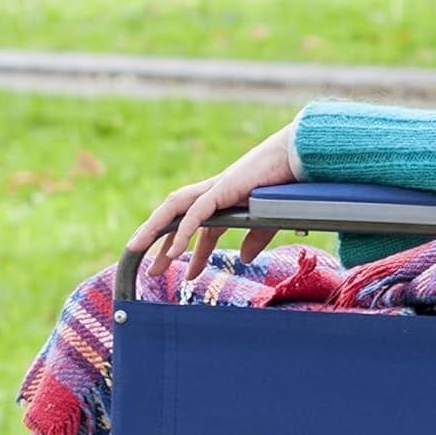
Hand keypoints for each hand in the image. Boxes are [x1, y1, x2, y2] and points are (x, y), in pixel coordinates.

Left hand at [127, 125, 296, 279]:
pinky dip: (183, 232)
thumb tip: (243, 258)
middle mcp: (213, 193)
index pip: (198, 227)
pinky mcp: (222, 188)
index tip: (187, 276)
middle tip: (150, 269)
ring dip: (153, 229)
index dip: (191, 252)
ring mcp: (215, 188)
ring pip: (174, 208)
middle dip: (157, 239)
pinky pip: (196, 213)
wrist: (299, 158)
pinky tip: (176, 252)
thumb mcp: (269, 221)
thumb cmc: (287, 183)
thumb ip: (255, 240)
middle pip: (175, 215)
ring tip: (136, 250)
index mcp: (224, 200)